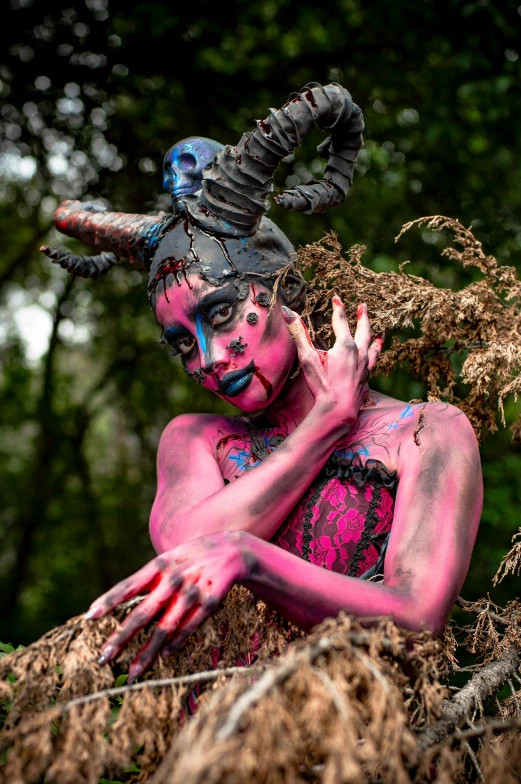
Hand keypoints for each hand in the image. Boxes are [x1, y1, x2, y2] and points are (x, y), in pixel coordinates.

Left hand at [85, 531, 250, 681]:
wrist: (233, 549)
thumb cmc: (192, 557)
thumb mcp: (169, 559)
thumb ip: (148, 579)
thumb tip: (120, 601)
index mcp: (159, 566)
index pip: (128, 585)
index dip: (109, 600)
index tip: (90, 616)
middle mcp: (173, 580)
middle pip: (143, 613)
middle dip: (122, 637)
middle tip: (103, 658)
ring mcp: (192, 593)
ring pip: (165, 628)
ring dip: (148, 652)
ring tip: (133, 673)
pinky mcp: (209, 603)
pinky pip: (189, 627)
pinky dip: (176, 643)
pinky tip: (163, 657)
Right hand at [281, 297, 382, 430]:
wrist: (338, 411)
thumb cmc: (322, 384)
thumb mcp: (307, 358)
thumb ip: (298, 334)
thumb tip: (288, 312)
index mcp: (345, 345)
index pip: (341, 321)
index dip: (338, 308)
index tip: (336, 297)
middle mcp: (359, 354)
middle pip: (364, 331)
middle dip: (363, 317)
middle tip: (363, 307)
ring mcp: (365, 368)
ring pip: (373, 348)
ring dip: (375, 339)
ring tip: (380, 334)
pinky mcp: (366, 380)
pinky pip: (373, 364)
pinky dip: (374, 358)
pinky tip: (372, 361)